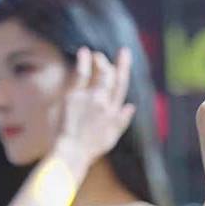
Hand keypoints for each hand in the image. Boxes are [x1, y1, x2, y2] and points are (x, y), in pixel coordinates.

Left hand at [59, 46, 134, 163]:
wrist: (73, 153)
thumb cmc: (90, 149)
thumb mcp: (111, 138)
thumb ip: (121, 121)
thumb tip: (131, 106)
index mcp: (114, 114)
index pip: (121, 87)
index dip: (123, 70)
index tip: (124, 57)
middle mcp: (105, 104)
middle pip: (113, 78)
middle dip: (116, 63)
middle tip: (114, 54)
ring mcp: (91, 99)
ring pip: (101, 74)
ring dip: (101, 61)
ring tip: (97, 55)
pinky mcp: (75, 97)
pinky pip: (82, 75)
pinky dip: (84, 62)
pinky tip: (84, 52)